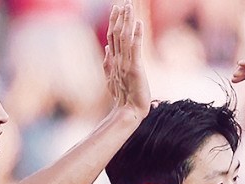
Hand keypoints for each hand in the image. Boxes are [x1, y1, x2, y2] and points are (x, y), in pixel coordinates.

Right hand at [103, 1, 149, 118]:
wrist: (128, 111)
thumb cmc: (122, 97)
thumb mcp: (112, 79)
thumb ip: (108, 63)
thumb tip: (106, 48)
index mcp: (113, 60)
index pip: (112, 37)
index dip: (114, 21)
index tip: (116, 8)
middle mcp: (117, 59)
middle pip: (117, 33)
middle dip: (120, 17)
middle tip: (124, 2)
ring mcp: (125, 63)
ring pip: (124, 38)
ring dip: (127, 21)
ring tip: (129, 7)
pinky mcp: (135, 69)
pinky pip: (135, 49)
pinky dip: (137, 35)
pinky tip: (138, 24)